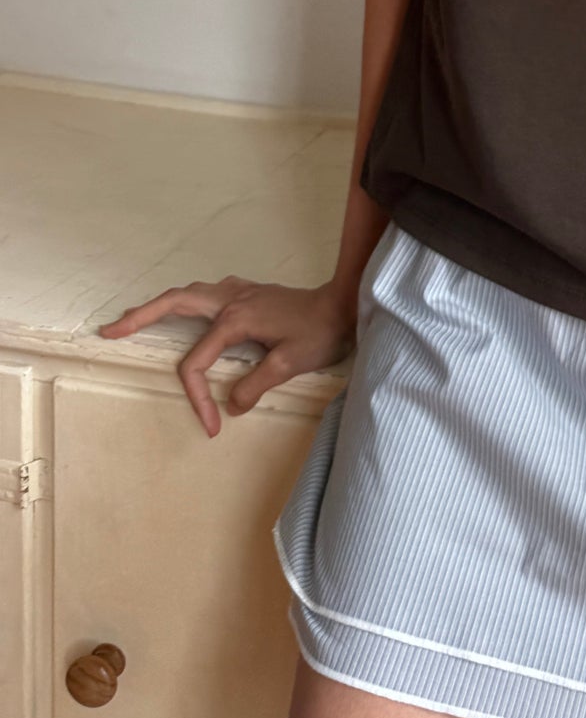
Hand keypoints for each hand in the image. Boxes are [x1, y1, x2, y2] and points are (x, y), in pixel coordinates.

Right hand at [95, 277, 357, 438]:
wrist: (344, 303)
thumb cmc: (320, 332)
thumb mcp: (289, 365)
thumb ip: (254, 386)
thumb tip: (230, 405)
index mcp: (235, 319)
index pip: (197, 362)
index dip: (196, 398)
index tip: (211, 426)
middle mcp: (230, 300)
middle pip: (174, 303)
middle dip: (139, 318)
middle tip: (109, 332)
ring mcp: (237, 292)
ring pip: (186, 293)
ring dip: (157, 306)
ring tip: (132, 319)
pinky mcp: (247, 292)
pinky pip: (204, 294)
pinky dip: (183, 301)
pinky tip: (183, 310)